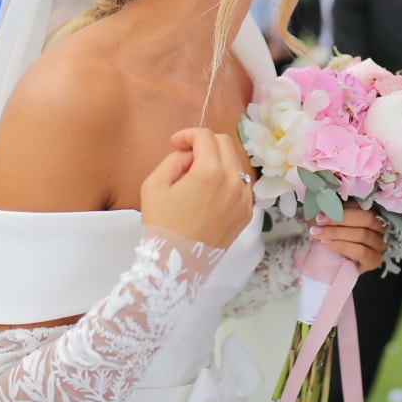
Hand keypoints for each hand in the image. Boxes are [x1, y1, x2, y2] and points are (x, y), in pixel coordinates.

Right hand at [141, 127, 253, 249]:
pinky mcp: (247, 213)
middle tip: (186, 158)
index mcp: (211, 171)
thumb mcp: (154, 185)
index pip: (205, 136)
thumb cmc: (161, 225)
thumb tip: (189, 156)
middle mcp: (234, 181)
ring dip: (218, 161)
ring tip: (198, 177)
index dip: (188, 134)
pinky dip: (228, 180)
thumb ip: (174, 160)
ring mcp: (244, 198)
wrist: (176, 266)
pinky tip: (210, 193)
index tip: (175, 144)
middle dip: (204, 144)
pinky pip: (241, 184)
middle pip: (225, 144)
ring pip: (236, 163)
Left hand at [309, 204, 389, 273]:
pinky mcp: (375, 260)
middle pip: (366, 219)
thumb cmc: (335, 238)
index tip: (321, 214)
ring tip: (319, 235)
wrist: (336, 264)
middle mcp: (381, 228)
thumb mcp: (333, 222)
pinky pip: (362, 251)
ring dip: (337, 233)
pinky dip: (343, 246)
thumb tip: (324, 204)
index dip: (341, 208)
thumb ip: (333, 212)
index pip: (362, 206)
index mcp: (373, 212)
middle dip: (339, 220)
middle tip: (318, 224)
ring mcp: (380, 245)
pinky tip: (328, 245)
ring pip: (363, 235)